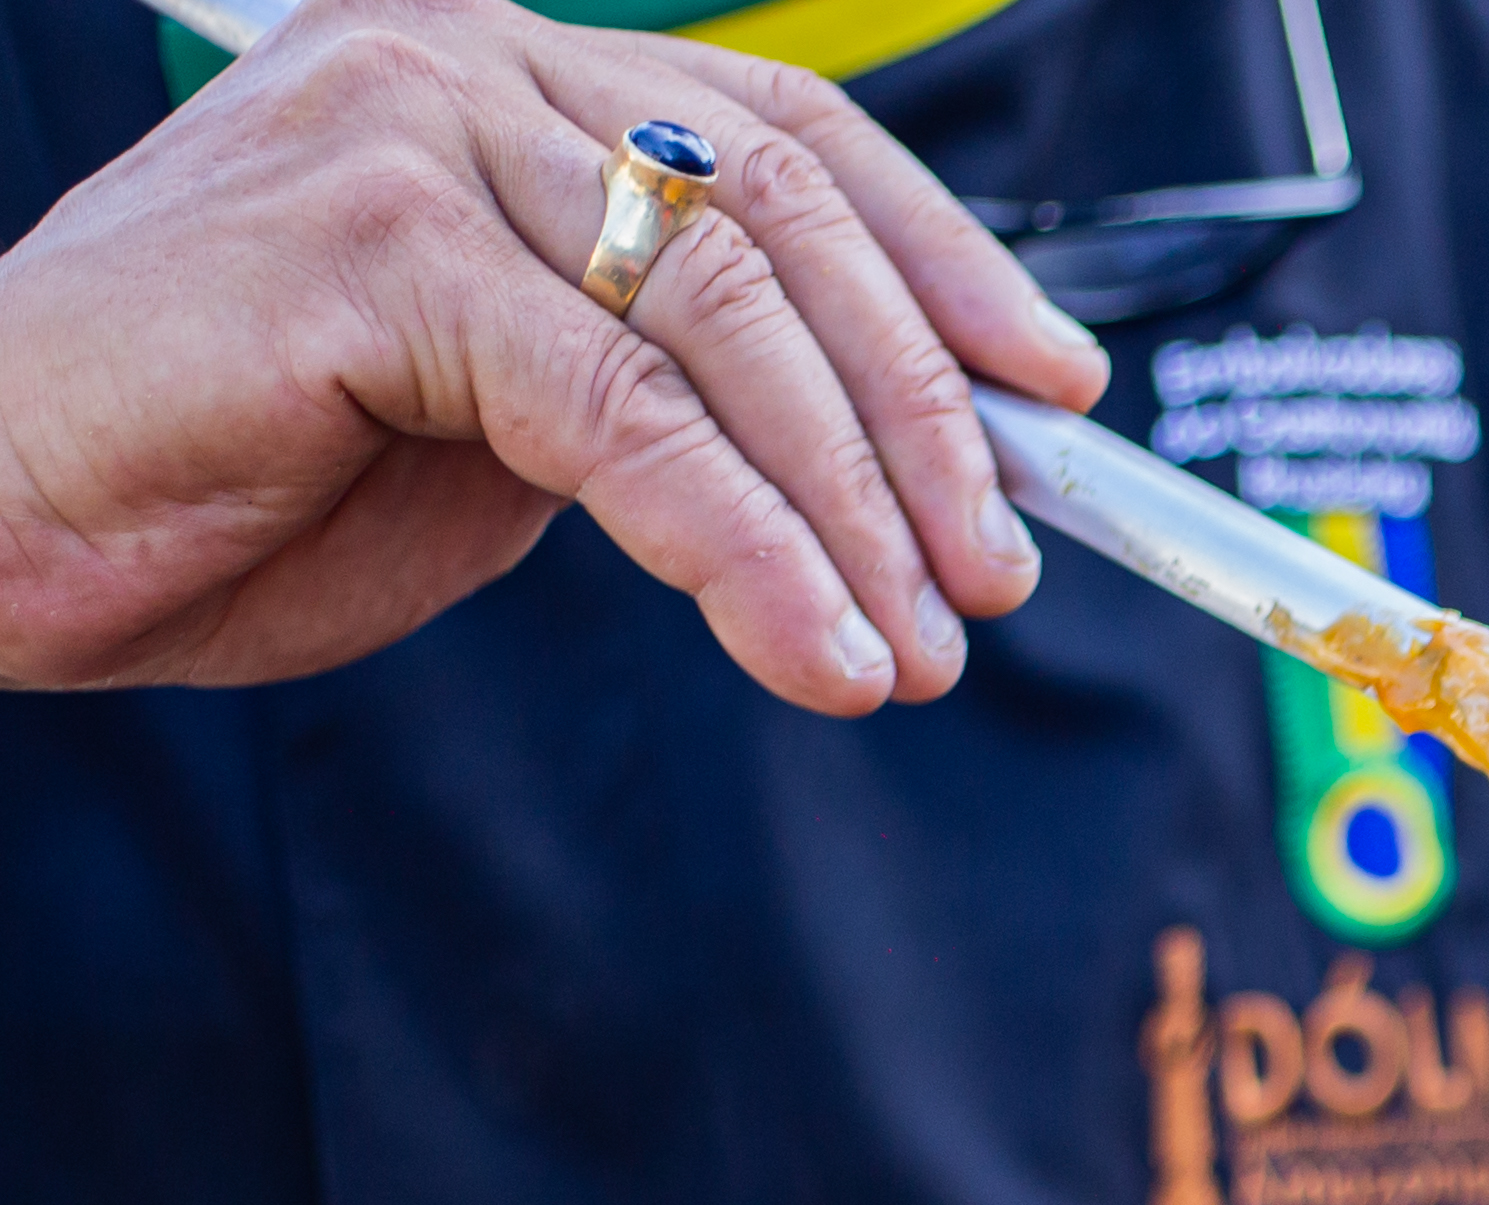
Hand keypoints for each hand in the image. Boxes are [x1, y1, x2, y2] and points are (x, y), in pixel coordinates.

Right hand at [0, 0, 1102, 704]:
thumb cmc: (228, 468)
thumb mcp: (505, 423)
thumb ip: (663, 395)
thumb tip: (880, 468)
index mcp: (502, 79)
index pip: (783, 139)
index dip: (944, 259)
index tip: (1054, 384)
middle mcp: (461, 67)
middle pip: (780, 228)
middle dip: (920, 416)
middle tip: (995, 572)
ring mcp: (405, 136)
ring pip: (721, 328)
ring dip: (850, 509)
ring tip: (912, 647)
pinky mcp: (366, 252)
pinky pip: (626, 416)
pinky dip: (748, 549)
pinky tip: (813, 647)